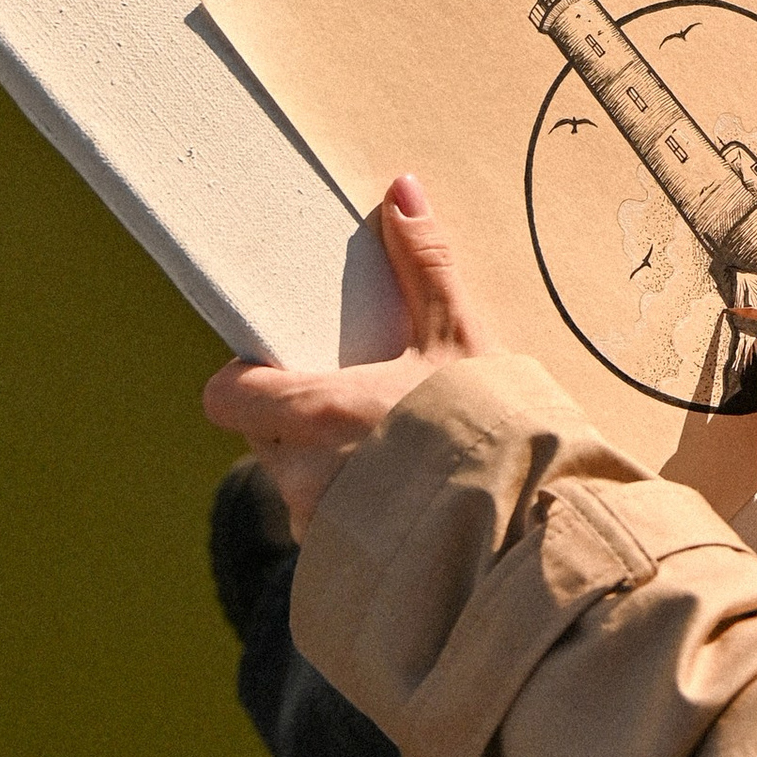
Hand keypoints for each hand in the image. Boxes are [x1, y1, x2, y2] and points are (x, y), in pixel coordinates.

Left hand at [203, 172, 487, 538]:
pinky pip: (331, 531)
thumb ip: (425, 266)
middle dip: (301, 422)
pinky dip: (357, 515)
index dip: (246, 381)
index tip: (287, 369)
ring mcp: (321, 528)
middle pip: (267, 438)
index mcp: (316, 410)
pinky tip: (409, 503)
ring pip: (299, 486)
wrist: (530, 528)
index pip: (226, 398)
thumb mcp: (462, 340)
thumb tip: (401, 191)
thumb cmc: (494, 430)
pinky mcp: (345, 566)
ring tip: (393, 455)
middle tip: (360, 405)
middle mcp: (302, 474)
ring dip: (329, 470)